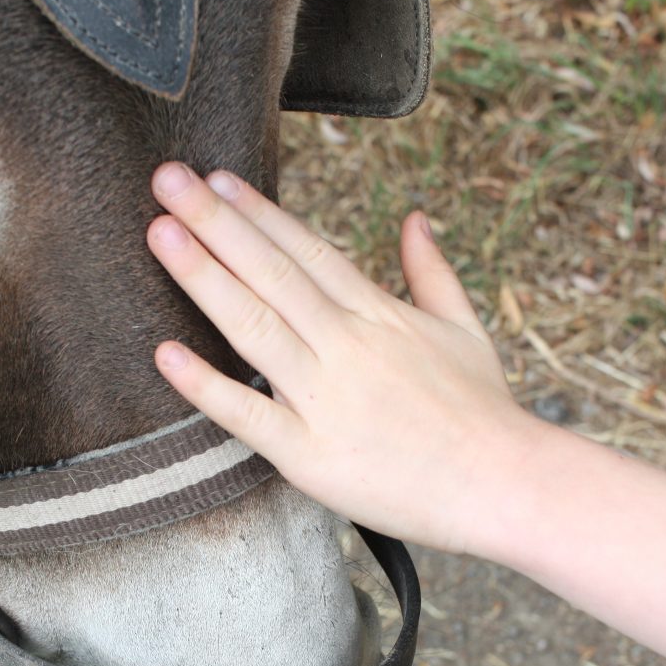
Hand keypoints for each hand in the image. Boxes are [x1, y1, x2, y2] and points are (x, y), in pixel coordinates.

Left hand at [145, 162, 544, 555]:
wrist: (505, 485)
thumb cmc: (485, 412)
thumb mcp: (464, 328)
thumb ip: (431, 271)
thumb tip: (414, 218)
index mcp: (379, 314)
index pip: (307, 250)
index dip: (258, 212)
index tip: (216, 179)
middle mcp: (346, 346)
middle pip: (272, 273)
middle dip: (215, 222)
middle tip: (167, 180)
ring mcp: (326, 399)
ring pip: (255, 327)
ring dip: (204, 277)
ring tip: (160, 234)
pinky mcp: (311, 456)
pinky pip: (249, 416)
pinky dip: (207, 386)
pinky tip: (166, 355)